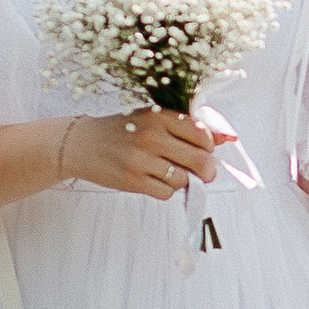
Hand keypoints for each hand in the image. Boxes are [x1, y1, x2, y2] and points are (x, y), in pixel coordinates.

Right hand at [65, 108, 219, 201]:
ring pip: (184, 180)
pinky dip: (166, 190)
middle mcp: (151, 136)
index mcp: (159, 116)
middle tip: (202, 171)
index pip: (203, 134)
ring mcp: (141, 159)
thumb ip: (187, 126)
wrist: (81, 143)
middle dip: (206, 170)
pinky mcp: (132, 180)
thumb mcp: (152, 118)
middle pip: (200, 160)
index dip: (209, 146)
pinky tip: (154, 179)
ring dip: (183, 180)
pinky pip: (166, 193)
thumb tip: (227, 137)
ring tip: (169, 172)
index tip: (204, 149)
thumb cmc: (120, 130)